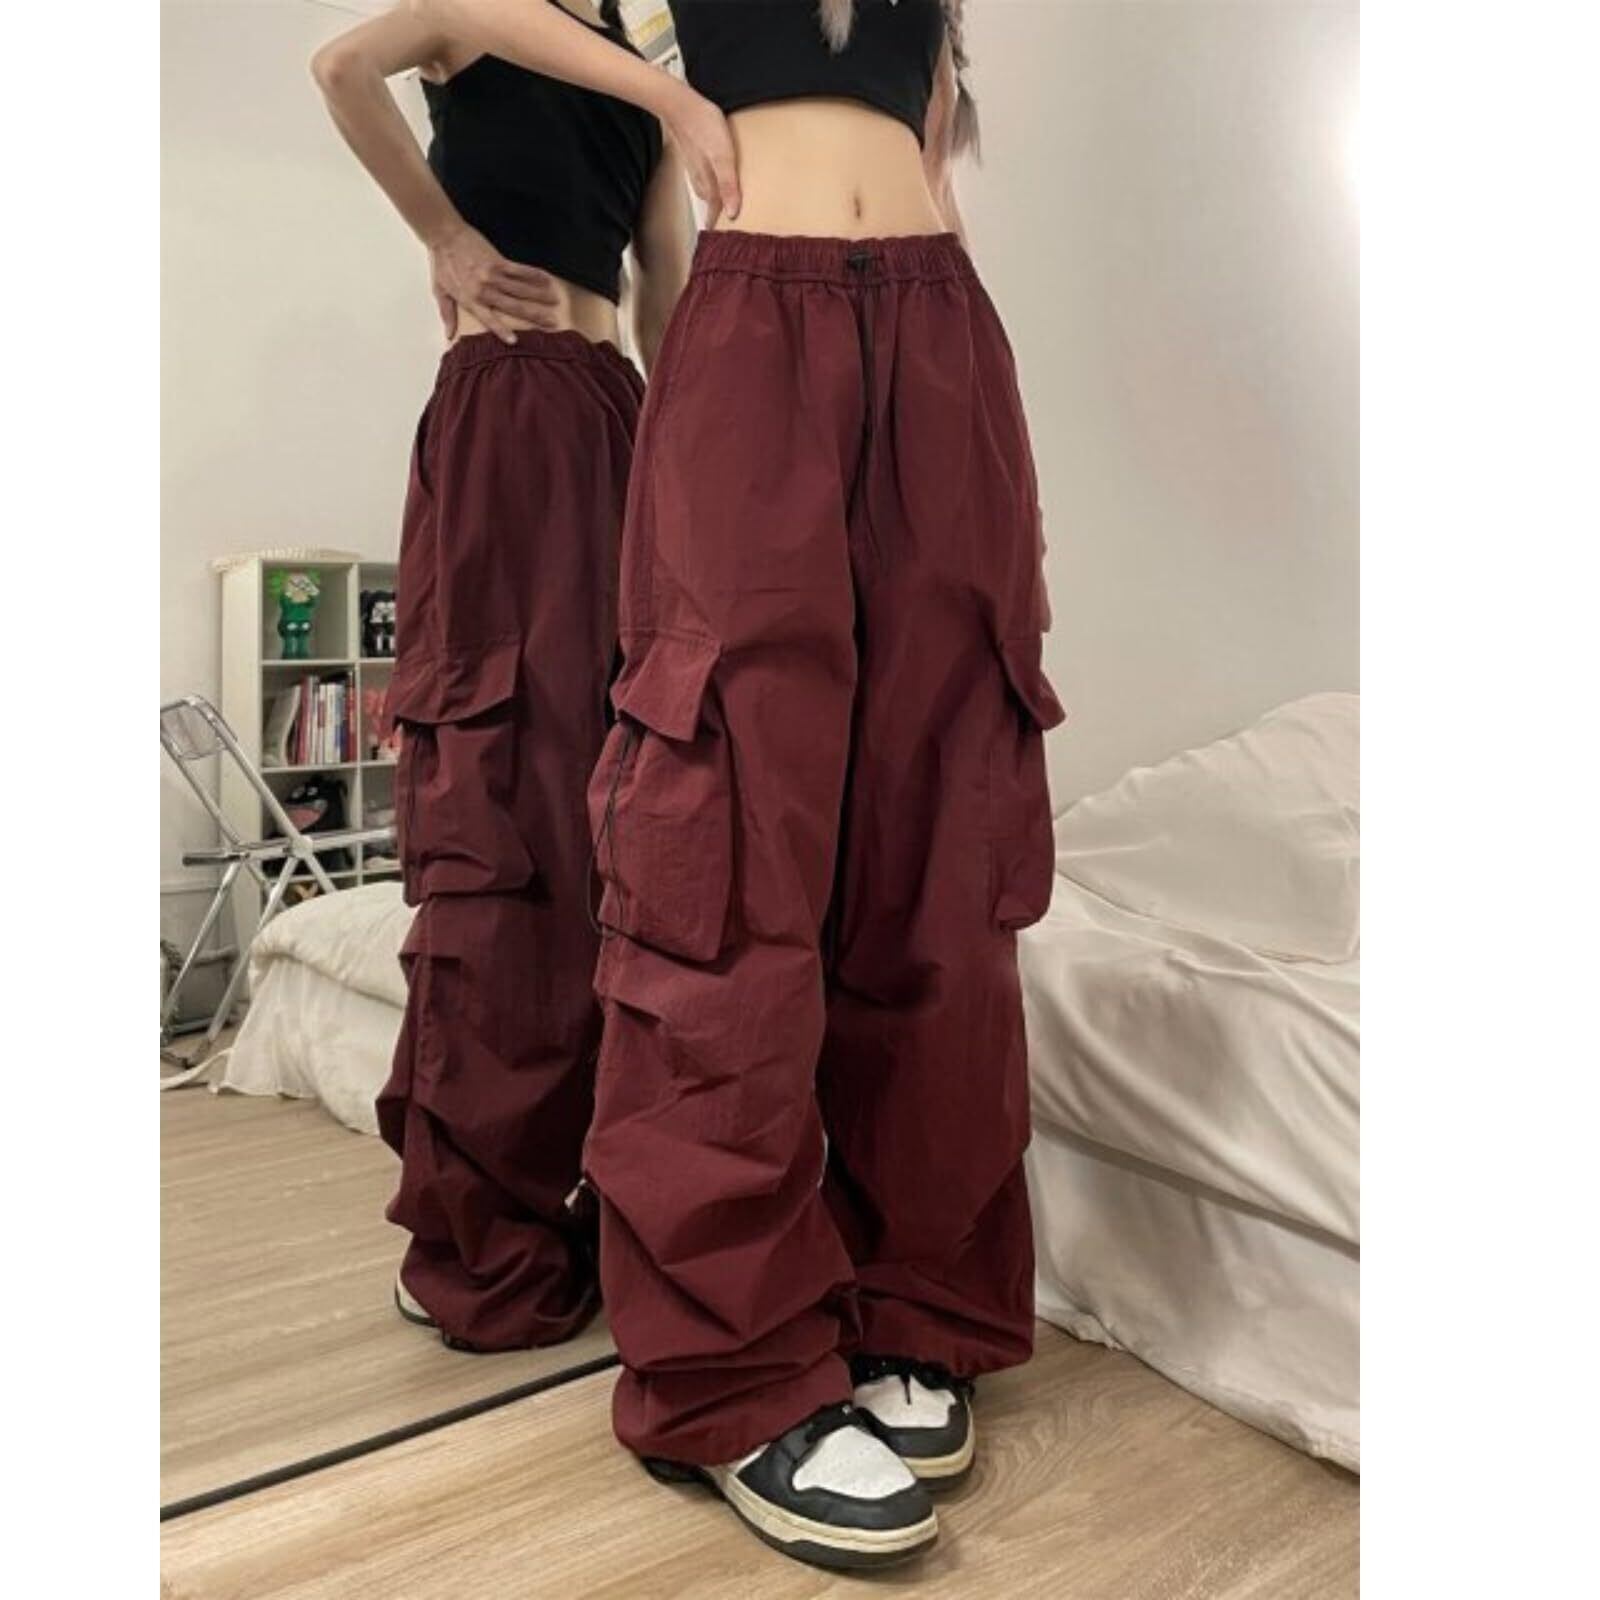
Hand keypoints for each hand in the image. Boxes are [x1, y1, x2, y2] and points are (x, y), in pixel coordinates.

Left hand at [428, 222, 560, 343]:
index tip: (516, 342)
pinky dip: (534, 274)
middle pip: (514, 306)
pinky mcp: (497, 260)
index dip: (502, 331)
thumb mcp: (440, 291)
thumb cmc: (442, 264)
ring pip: (521, 289)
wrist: (444, 235)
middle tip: (552, 322)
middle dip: (535, 315)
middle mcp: (484, 289)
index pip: (489, 320)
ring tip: (555, 301)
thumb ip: (447, 314)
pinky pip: (519, 270)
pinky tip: (546, 279)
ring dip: (539, 295)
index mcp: (471, 300)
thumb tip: (449, 336)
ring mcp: (492, 275)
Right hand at [662, 83, 739, 226]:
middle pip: (710, 204)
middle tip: (723, 230)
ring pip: (706, 191)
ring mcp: (695, 167)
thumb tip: (733, 213)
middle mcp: (700, 179)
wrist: (679, 104)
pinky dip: (709, 186)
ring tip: (719, 211)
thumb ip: (728, 185)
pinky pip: (702, 177)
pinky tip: (712, 182)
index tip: (722, 243)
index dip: (720, 226)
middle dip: (716, 217)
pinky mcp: (694, 155)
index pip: (716, 211)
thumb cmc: (703, 126)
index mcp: (709, 182)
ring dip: (712, 202)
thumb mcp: (723, 157)